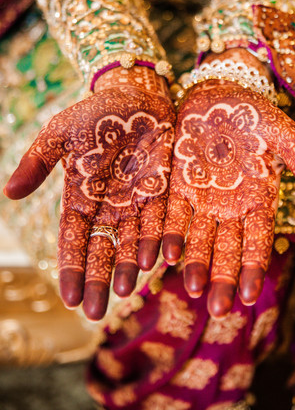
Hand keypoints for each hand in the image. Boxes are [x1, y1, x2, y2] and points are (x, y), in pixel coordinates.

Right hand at [4, 67, 174, 319]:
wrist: (136, 95)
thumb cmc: (95, 113)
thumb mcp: (59, 134)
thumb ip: (37, 163)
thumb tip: (9, 195)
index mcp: (80, 197)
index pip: (73, 241)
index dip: (71, 269)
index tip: (70, 298)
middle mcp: (109, 206)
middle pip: (103, 250)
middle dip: (99, 281)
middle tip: (97, 314)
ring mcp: (137, 201)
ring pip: (132, 242)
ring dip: (129, 267)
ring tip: (126, 291)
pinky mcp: (164, 191)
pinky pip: (162, 221)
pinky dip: (160, 240)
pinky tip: (158, 259)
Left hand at [162, 72, 294, 317]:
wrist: (218, 92)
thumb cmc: (256, 115)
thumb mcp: (285, 135)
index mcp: (258, 200)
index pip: (258, 243)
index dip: (254, 269)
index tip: (251, 297)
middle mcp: (229, 208)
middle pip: (226, 250)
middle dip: (221, 278)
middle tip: (217, 308)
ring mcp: (201, 199)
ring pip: (197, 239)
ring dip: (193, 263)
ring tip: (189, 286)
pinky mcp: (176, 186)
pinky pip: (171, 215)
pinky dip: (167, 235)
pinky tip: (160, 255)